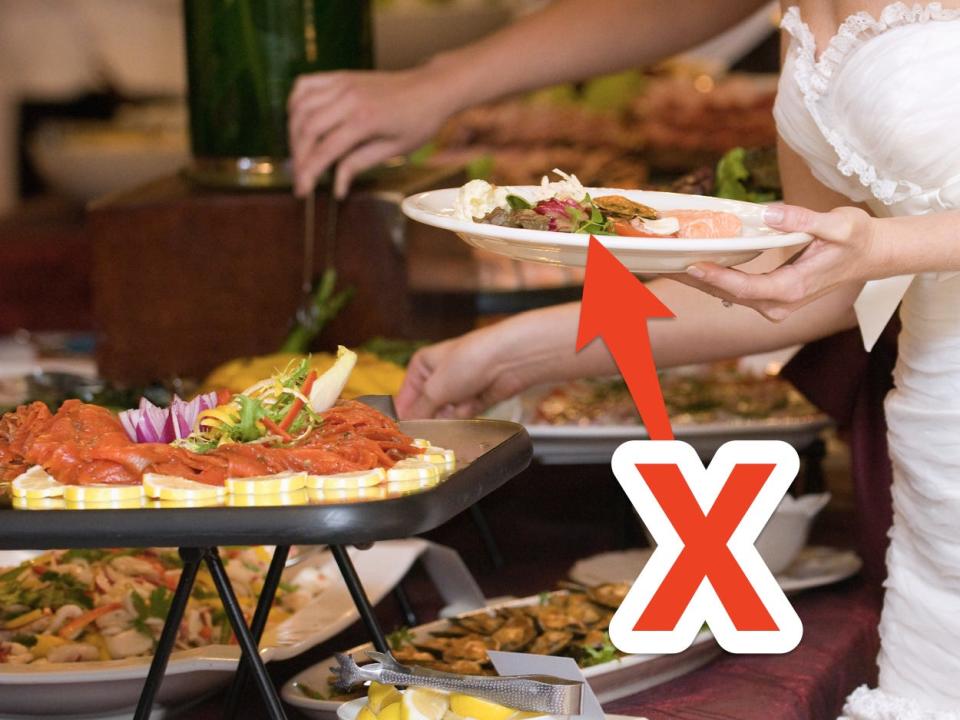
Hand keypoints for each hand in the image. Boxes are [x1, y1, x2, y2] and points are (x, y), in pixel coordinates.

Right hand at [288, 65, 456, 197]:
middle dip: (298, 157)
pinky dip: (295, 103)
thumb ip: (360, 164)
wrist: (431, 88)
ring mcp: (342, 83)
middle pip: (306, 128)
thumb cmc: (419, 121)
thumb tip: (337, 188)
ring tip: (299, 154)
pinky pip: (305, 85)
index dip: (309, 172)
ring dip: (293, 133)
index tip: (302, 190)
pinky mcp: (340, 76)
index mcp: (365, 120)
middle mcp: (348, 98)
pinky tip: (298, 120)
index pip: (325, 150)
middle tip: (300, 177)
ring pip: (300, 107)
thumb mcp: (394, 149)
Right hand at [395, 329, 528, 419]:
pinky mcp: (475, 400)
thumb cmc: (469, 361)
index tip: (402, 436)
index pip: (405, 399)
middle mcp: (438, 378)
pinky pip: (463, 417)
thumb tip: (406, 428)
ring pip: (445, 416)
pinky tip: (473, 403)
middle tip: (431, 427)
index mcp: (422, 366)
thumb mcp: (436, 388)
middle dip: (430, 419)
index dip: (403, 418)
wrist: (509, 359)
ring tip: (459, 405)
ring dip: (451, 416)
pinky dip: (466, 415)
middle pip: (425, 410)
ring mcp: (458, 389)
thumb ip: (419, 411)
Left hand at [678, 205, 886, 320]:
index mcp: (793, 288)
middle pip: (728, 293)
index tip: (692, 264)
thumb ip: (802, 219)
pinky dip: (712, 279)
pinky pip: (735, 291)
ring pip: (728, 294)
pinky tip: (690, 265)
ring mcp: (774, 305)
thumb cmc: (856, 237)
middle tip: (660, 264)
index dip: (717, 276)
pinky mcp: (770, 300)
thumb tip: (767, 214)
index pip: (746, 286)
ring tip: (665, 264)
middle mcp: (780, 304)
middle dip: (694, 279)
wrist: (870, 255)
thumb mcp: (838, 223)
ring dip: (698, 280)